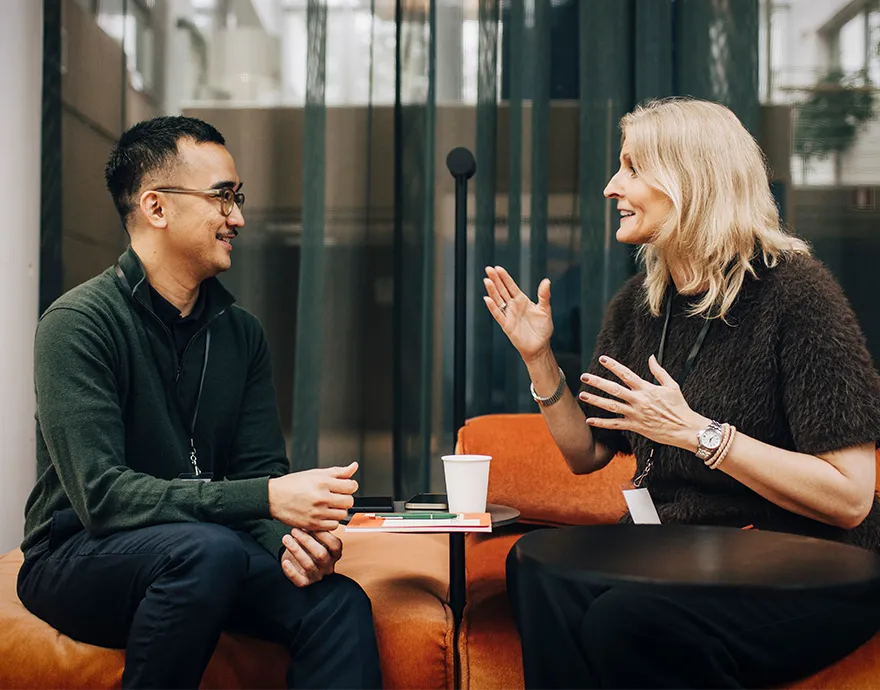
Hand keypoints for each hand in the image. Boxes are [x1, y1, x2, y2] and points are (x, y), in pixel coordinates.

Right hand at [268, 462, 357, 530]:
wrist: (274, 497)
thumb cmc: (293, 484)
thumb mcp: (316, 473)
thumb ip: (338, 472)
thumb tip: (354, 466)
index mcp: (323, 482)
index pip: (351, 486)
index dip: (350, 486)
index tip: (345, 487)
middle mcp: (321, 498)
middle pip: (349, 501)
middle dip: (345, 498)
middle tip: (337, 496)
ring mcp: (317, 512)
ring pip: (342, 514)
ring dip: (339, 510)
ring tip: (330, 505)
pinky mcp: (313, 525)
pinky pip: (333, 525)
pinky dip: (331, 521)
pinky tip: (324, 514)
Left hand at [280, 528, 341, 587]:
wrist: (299, 562)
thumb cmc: (309, 547)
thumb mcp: (316, 538)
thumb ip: (316, 531)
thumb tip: (313, 519)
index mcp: (335, 554)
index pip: (335, 545)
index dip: (324, 534)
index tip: (311, 525)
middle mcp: (328, 566)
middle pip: (321, 554)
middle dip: (306, 541)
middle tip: (295, 531)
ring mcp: (318, 575)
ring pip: (308, 565)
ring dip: (296, 550)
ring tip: (286, 539)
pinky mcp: (306, 582)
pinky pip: (299, 580)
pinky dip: (291, 571)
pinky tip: (285, 562)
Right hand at [482, 266, 552, 362]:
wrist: (540, 346)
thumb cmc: (543, 329)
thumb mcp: (545, 309)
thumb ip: (544, 295)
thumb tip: (546, 281)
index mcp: (522, 300)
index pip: (511, 286)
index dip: (504, 277)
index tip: (498, 268)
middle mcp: (513, 306)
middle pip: (502, 290)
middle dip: (495, 280)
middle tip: (488, 269)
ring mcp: (509, 315)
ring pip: (498, 300)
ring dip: (492, 291)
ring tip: (487, 281)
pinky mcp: (507, 325)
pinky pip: (498, 314)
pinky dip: (493, 307)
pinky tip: (488, 299)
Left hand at [578, 355, 708, 449]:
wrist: (684, 428)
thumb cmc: (679, 407)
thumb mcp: (672, 385)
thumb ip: (659, 371)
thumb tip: (651, 357)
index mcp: (647, 389)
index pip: (626, 374)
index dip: (614, 366)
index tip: (602, 359)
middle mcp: (639, 400)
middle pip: (614, 389)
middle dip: (598, 382)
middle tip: (584, 376)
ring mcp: (636, 414)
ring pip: (611, 406)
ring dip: (596, 400)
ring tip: (582, 395)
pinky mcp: (635, 426)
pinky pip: (615, 424)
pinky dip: (602, 423)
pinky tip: (589, 420)